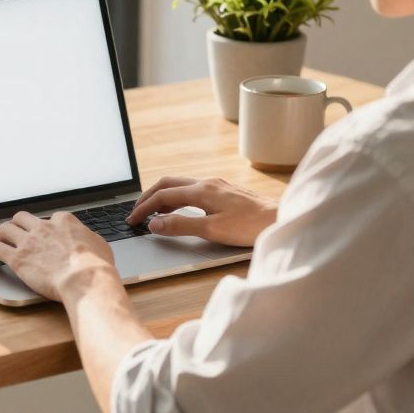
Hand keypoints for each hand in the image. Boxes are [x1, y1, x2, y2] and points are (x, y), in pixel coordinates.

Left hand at [0, 211, 118, 301]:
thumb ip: (89, 239)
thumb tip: (89, 240)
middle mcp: (43, 227)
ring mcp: (28, 242)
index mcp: (64, 221)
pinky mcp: (17, 258)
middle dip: (17, 225)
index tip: (44, 236)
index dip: (46, 228)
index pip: (50, 218)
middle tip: (15, 233)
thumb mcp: (100, 245)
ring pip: (5, 229)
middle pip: (22, 218)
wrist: (84, 280)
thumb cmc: (96, 266)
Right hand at [126, 176, 276, 246]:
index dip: (144, 208)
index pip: (163, 196)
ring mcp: (217, 185)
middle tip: (136, 213)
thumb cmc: (250, 227)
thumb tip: (154, 224)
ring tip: (153, 213)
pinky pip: (192, 189)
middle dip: (148, 197)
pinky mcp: (224, 190)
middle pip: (168, 184)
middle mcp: (207, 182)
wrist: (280, 219)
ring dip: (163, 196)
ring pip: (180, 185)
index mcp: (202, 190)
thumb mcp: (211, 230)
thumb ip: (180, 226)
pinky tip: (179, 209)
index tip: (133, 221)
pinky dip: (177, 197)